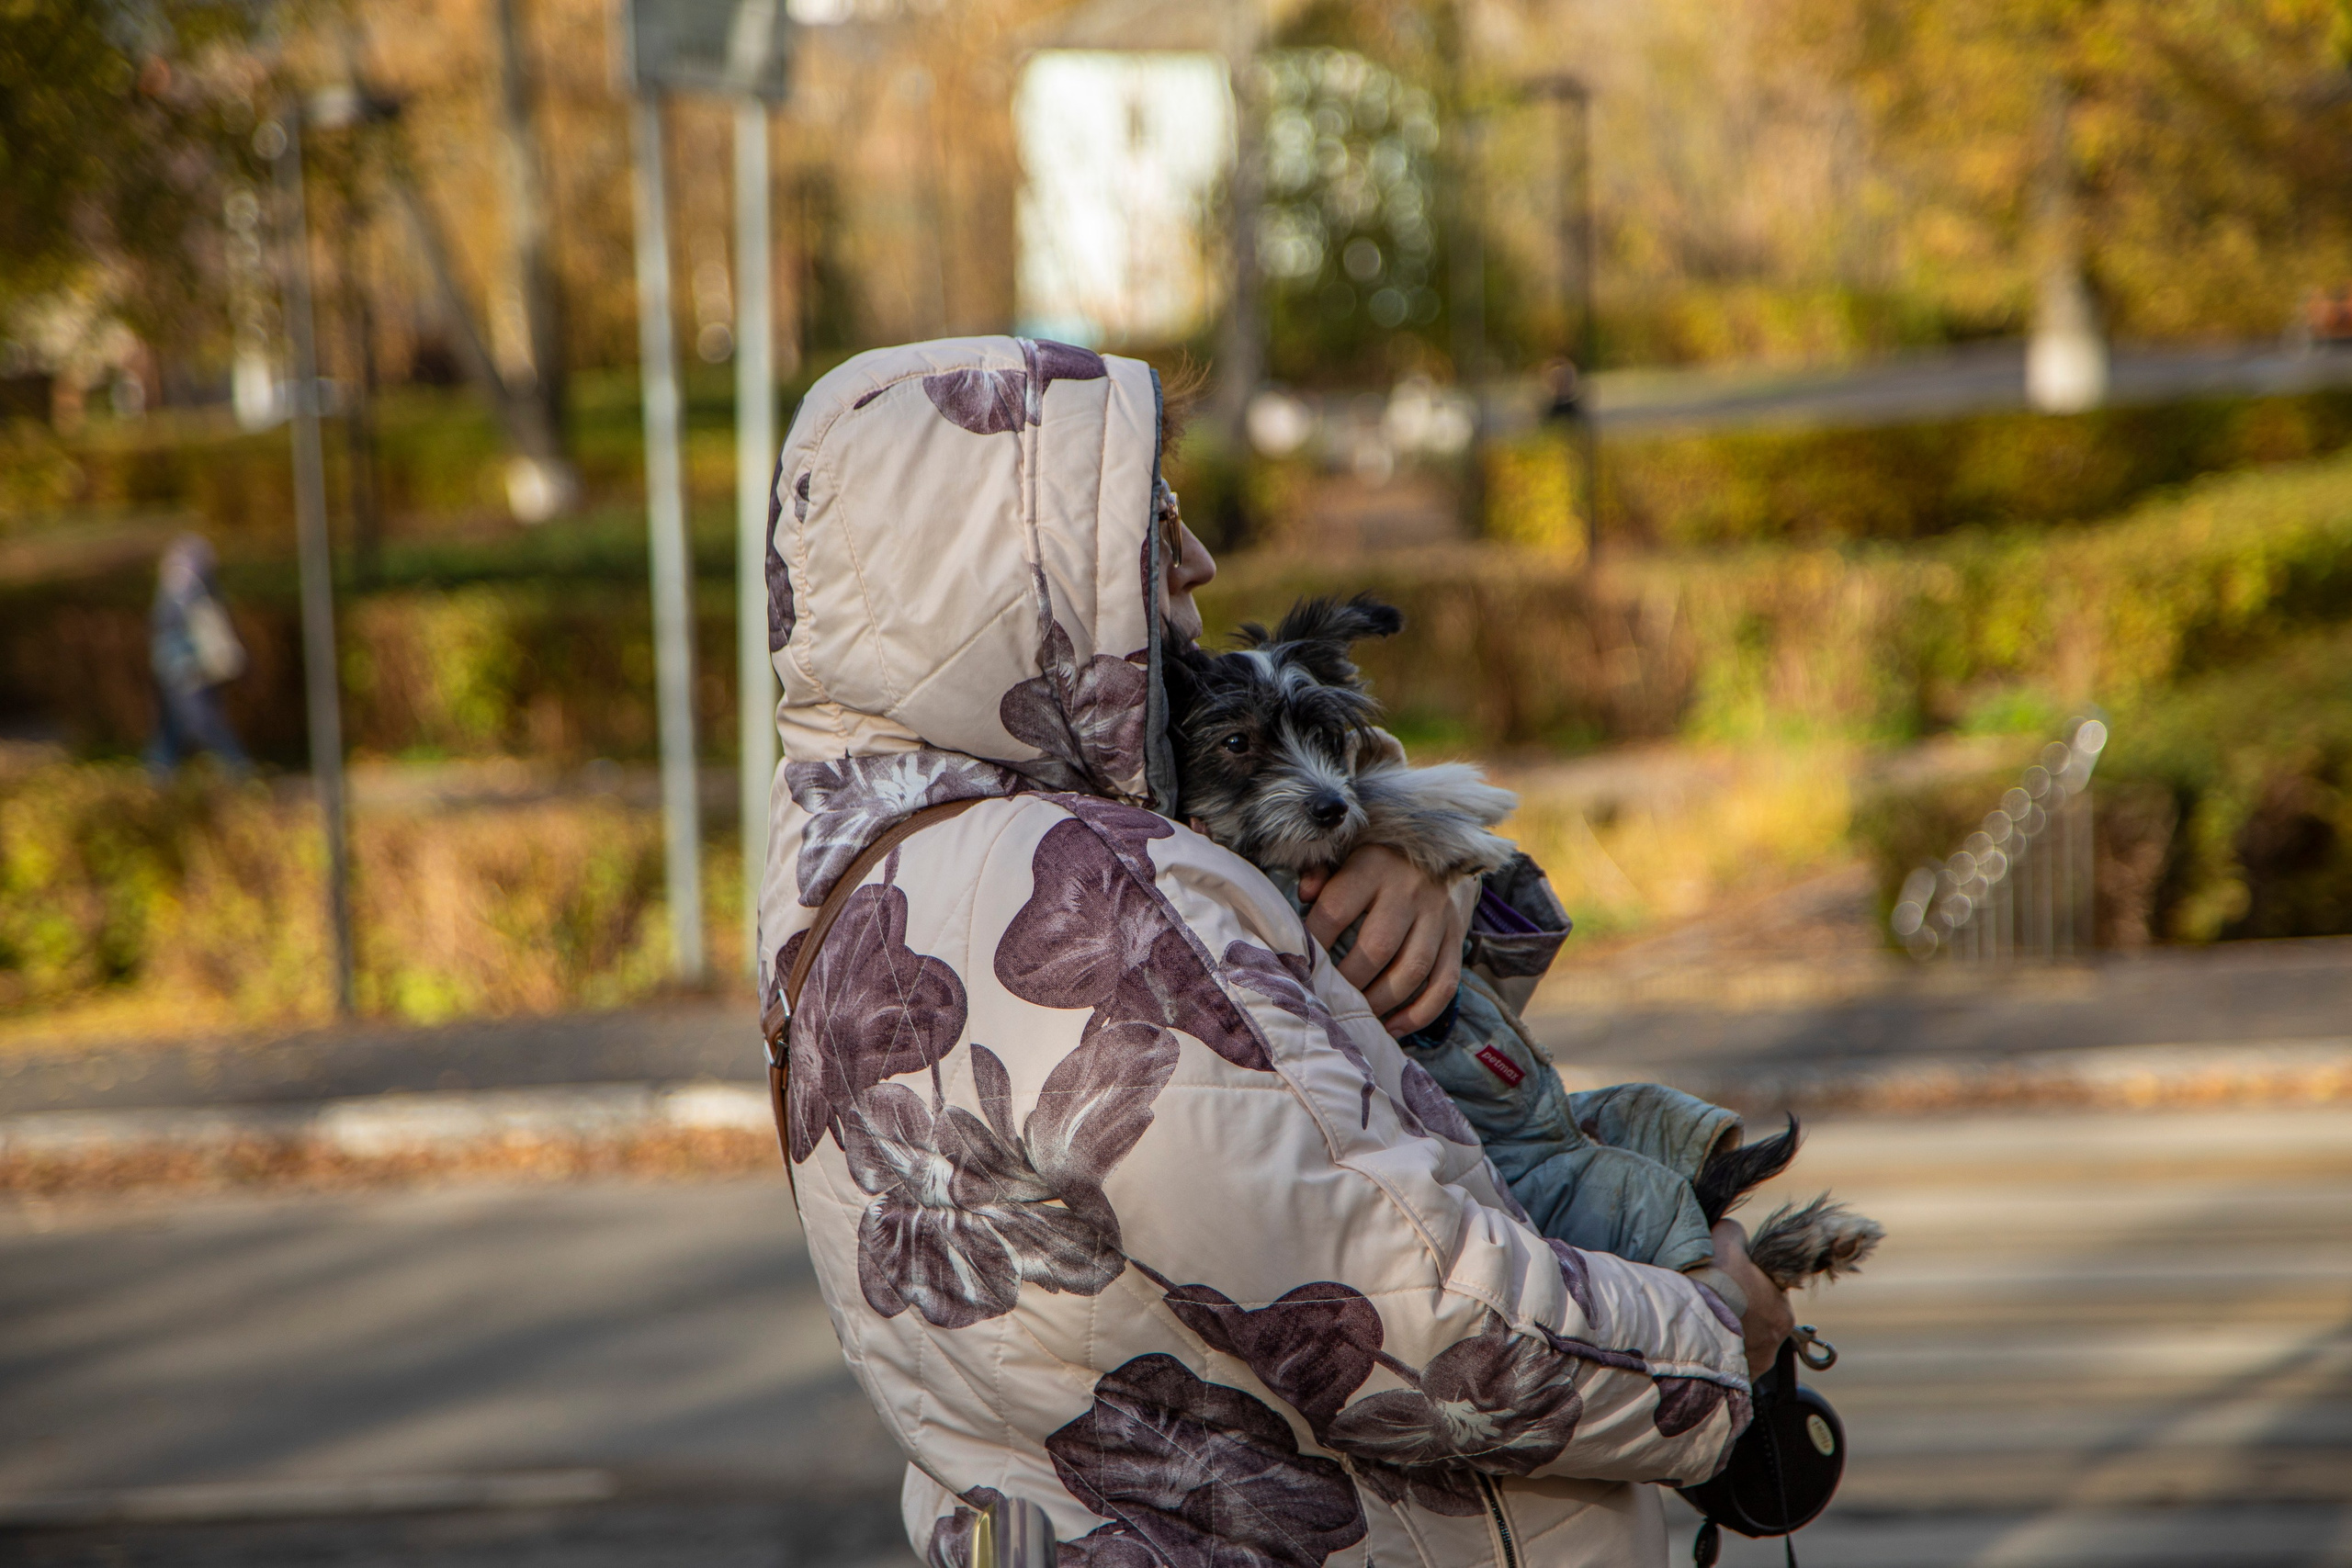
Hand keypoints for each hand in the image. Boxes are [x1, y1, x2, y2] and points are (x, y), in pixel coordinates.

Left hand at [1299, 845, 1471, 1035]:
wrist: (1445, 845)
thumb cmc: (1380, 856)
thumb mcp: (1348, 852)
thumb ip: (1321, 872)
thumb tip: (1304, 895)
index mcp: (1373, 867)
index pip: (1336, 911)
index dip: (1314, 942)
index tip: (1297, 965)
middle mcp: (1409, 892)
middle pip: (1377, 948)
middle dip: (1348, 982)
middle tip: (1327, 1000)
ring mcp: (1438, 916)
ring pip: (1412, 971)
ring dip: (1380, 1002)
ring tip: (1357, 1017)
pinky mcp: (1458, 937)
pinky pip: (1444, 984)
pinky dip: (1419, 1014)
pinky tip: (1393, 1028)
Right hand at [1710, 1219, 1795, 1378]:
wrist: (1684, 1323)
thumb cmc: (1709, 1280)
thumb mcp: (1724, 1237)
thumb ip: (1736, 1233)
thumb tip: (1736, 1233)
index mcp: (1782, 1313)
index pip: (1769, 1296)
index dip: (1747, 1286)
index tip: (1727, 1283)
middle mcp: (1774, 1346)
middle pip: (1757, 1323)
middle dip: (1739, 1314)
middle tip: (1712, 1303)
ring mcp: (1752, 1369)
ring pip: (1742, 1346)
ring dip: (1727, 1337)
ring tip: (1700, 1324)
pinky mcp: (1730, 1384)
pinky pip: (1725, 1367)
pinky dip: (1714, 1356)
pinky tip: (1697, 1342)